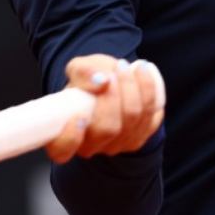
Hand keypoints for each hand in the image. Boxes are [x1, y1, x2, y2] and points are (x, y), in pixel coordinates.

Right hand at [45, 55, 164, 163]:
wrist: (111, 83)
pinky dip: (151, 90)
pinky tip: (144, 72)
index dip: (70, 138)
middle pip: (107, 128)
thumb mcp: (80, 69)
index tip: (78, 116)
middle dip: (114, 94)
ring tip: (130, 65)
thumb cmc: (89, 81)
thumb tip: (100, 80)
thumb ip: (83, 72)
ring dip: (134, 87)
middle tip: (116, 68)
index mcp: (65, 134)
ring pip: (133, 120)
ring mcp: (116, 146)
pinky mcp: (138, 138)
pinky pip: (152, 117)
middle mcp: (90, 146)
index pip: (63, 149)